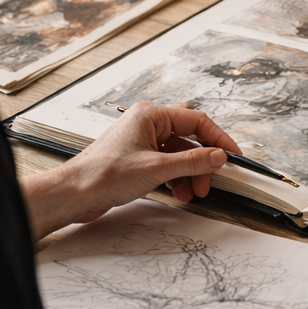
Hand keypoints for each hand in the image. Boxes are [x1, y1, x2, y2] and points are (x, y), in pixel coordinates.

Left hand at [19, 101, 241, 240]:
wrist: (75, 194)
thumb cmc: (104, 174)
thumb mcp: (156, 168)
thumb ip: (192, 162)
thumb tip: (218, 156)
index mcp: (150, 115)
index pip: (196, 120)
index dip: (218, 138)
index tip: (233, 155)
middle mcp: (147, 124)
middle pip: (189, 137)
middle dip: (202, 160)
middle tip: (209, 180)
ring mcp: (142, 141)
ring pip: (179, 153)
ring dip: (189, 173)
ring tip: (192, 192)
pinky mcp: (138, 158)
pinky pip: (167, 163)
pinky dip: (177, 177)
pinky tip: (179, 192)